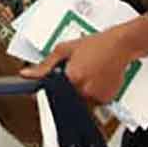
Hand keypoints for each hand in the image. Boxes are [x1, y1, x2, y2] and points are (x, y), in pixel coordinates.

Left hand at [22, 26, 137, 105]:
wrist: (120, 45)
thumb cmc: (95, 44)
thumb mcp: (64, 49)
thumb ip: (44, 65)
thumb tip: (27, 74)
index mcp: (73, 78)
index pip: (52, 95)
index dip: (47, 93)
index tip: (44, 91)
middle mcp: (85, 90)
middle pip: (65, 98)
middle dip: (65, 89)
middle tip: (74, 73)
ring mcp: (96, 96)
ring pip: (79, 101)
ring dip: (78, 92)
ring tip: (86, 74)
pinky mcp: (106, 100)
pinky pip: (92, 102)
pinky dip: (91, 93)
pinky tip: (95, 79)